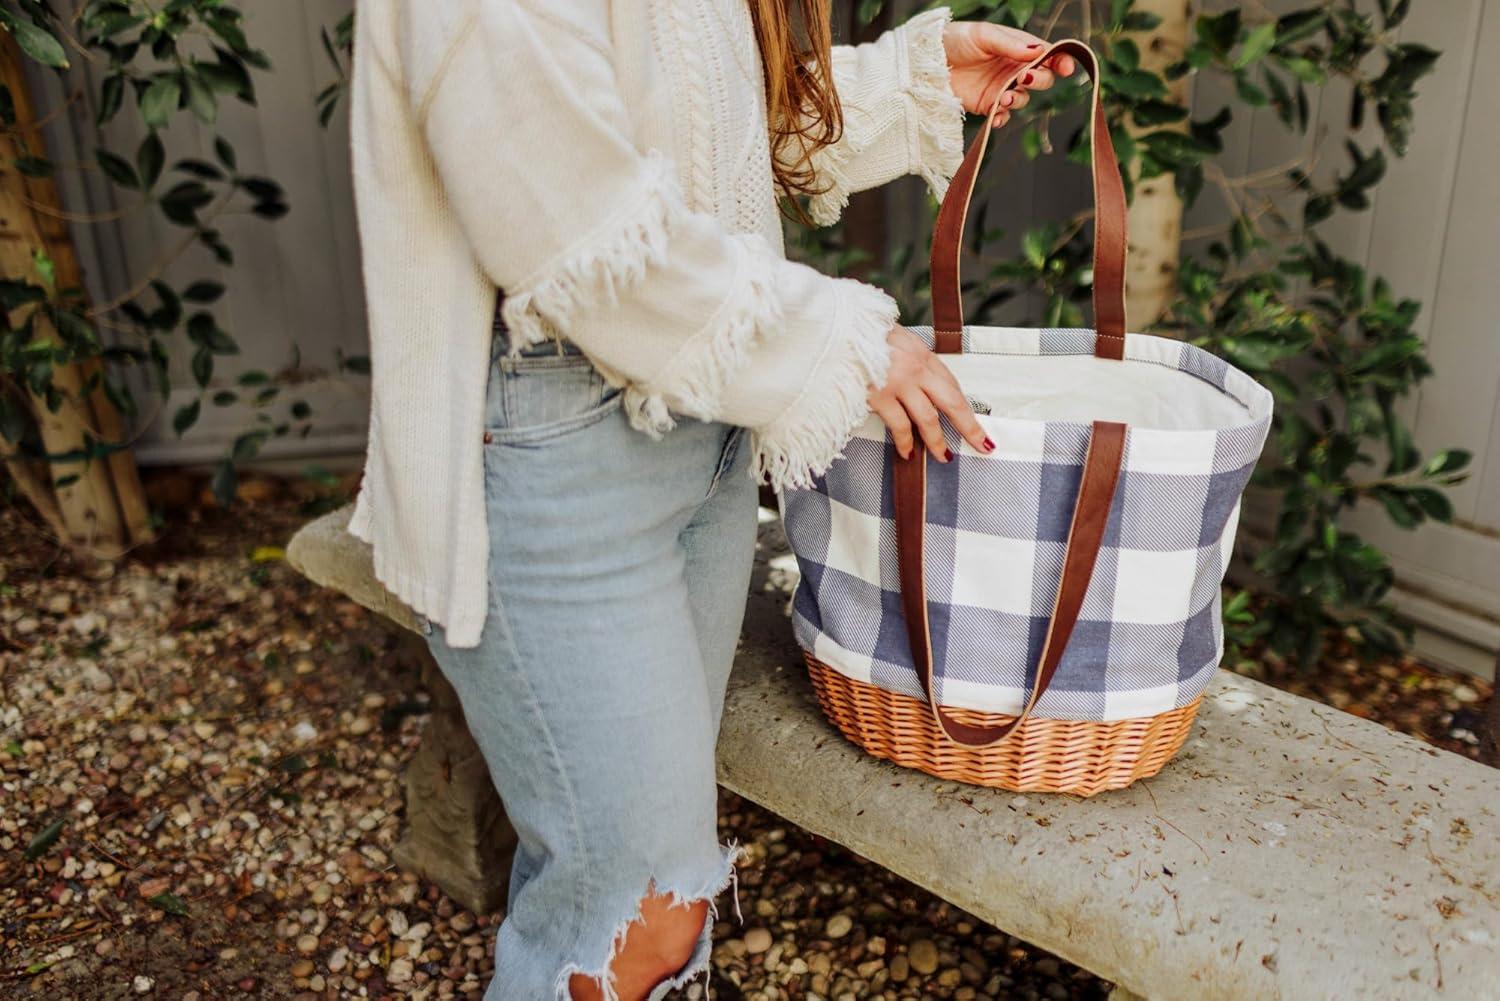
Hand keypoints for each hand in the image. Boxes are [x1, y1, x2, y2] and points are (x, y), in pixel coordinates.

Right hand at [869, 326, 993, 462]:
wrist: (836, 329)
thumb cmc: (859, 334)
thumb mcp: (892, 338)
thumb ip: (906, 357)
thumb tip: (916, 380)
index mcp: (921, 352)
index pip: (950, 383)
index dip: (964, 405)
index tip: (973, 420)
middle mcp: (916, 367)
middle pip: (952, 402)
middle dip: (969, 426)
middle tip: (982, 444)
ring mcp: (899, 382)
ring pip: (929, 418)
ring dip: (937, 441)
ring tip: (943, 456)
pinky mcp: (880, 395)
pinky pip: (900, 426)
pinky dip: (906, 443)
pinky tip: (908, 453)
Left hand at [941, 21, 1076, 127]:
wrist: (927, 62)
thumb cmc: (956, 40)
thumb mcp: (984, 35)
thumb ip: (1010, 44)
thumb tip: (1038, 51)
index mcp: (1018, 48)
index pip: (1047, 55)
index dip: (1060, 62)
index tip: (1065, 69)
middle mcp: (1013, 69)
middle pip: (1041, 80)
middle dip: (1038, 81)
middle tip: (1023, 79)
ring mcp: (1001, 88)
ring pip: (1023, 99)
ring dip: (1017, 100)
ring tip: (1003, 97)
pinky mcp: (987, 105)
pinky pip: (1002, 116)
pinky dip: (1002, 118)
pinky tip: (995, 116)